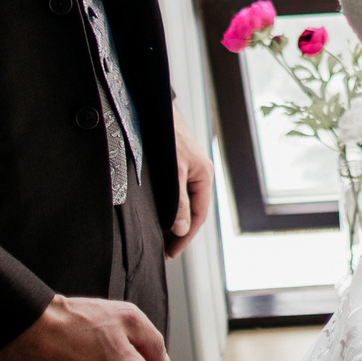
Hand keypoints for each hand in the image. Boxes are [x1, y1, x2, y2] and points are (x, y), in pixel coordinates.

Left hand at [166, 112, 215, 257]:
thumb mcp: (173, 171)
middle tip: (163, 251)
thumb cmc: (167, 135)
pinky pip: (177, 193)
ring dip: (174, 221)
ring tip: (160, 238)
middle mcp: (201, 174)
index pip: (198, 216)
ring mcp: (190, 169)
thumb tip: (180, 229)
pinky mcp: (178, 165)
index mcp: (205, 176)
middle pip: (193, 212)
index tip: (170, 253)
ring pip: (184, 203)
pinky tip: (158, 215)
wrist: (156, 107)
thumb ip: (178, 201)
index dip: (185, 237)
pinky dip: (169, 208)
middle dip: (180, 233)